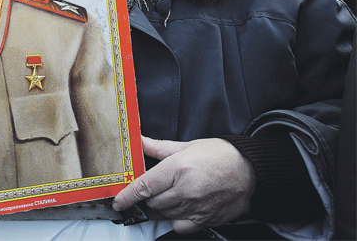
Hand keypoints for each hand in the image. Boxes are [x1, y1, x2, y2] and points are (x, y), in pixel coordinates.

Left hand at [113, 136, 255, 233]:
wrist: (251, 170)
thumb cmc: (220, 155)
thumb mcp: (188, 146)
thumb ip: (159, 148)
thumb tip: (139, 142)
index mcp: (177, 168)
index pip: (143, 187)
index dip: (127, 196)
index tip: (118, 202)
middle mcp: (185, 190)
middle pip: (152, 202)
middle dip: (149, 196)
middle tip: (157, 187)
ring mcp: (195, 207)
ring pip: (164, 214)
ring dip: (162, 207)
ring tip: (173, 194)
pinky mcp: (205, 220)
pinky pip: (179, 226)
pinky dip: (175, 219)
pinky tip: (182, 207)